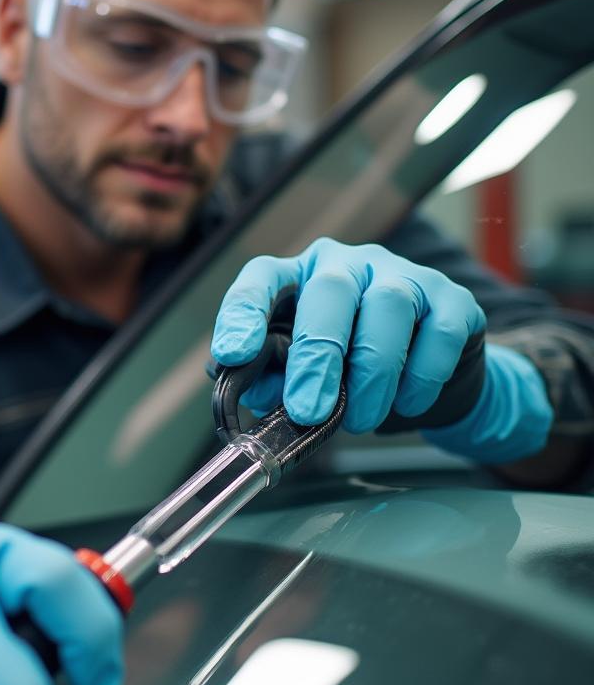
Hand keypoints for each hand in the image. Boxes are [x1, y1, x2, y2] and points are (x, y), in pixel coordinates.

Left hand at [211, 238, 550, 459]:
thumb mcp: (302, 375)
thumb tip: (254, 394)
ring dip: (371, 374)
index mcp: (297, 277)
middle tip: (309, 411)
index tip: (234, 355)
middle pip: (330, 291)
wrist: (427, 376)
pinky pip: (438, 331)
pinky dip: (421, 377)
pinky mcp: (451, 299)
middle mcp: (346, 264)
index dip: (243, 314)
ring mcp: (402, 275)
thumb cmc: (348, 369)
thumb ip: (274, 380)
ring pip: (388, 307)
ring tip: (360, 419)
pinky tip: (405, 404)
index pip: (261, 279)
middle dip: (318, 355)